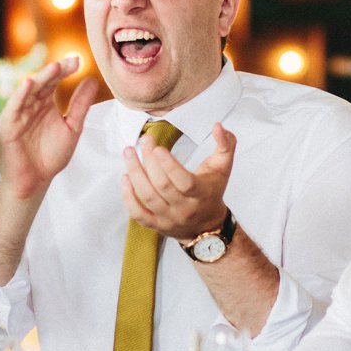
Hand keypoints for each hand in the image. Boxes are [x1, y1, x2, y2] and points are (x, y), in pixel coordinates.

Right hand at [0, 57, 98, 199]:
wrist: (34, 181)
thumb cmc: (50, 156)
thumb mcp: (72, 127)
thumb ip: (80, 105)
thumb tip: (92, 80)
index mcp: (45, 103)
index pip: (54, 81)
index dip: (65, 70)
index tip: (78, 60)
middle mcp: (31, 104)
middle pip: (43, 83)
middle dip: (56, 71)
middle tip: (70, 62)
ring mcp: (18, 113)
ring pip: (29, 91)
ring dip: (41, 78)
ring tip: (55, 68)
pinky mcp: (7, 125)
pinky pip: (13, 107)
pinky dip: (21, 95)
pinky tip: (30, 83)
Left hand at [121, 123, 234, 242]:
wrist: (208, 225)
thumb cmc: (213, 190)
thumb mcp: (223, 166)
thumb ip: (226, 144)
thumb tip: (217, 125)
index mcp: (201, 193)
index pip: (184, 182)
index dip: (169, 165)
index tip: (158, 148)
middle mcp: (184, 208)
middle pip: (162, 185)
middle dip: (149, 161)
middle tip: (144, 140)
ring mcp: (169, 218)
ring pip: (148, 197)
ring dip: (135, 173)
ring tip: (129, 152)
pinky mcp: (156, 225)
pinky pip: (138, 213)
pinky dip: (128, 196)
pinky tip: (125, 177)